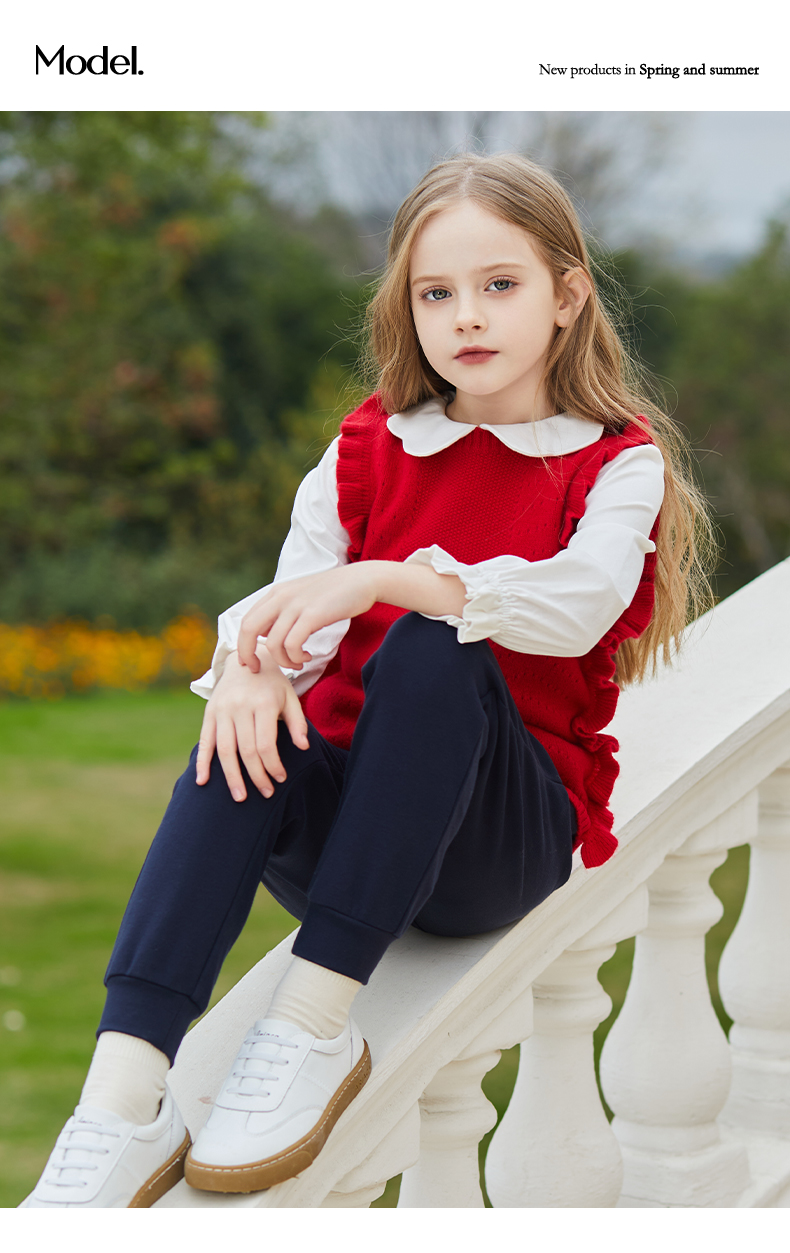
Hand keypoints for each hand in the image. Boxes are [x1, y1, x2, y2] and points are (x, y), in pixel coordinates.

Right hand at [196, 646, 308, 801]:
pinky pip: (204, 741)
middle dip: (256, 776)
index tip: (280, 779)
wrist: (246, 658)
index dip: (272, 766)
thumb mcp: (290, 697)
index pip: (266, 744)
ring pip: (224, 750)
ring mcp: (221, 710)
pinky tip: (202, 781)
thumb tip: (304, 747)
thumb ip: (298, 722)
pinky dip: (202, 762)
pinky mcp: (209, 713)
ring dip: (231, 777)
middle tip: (266, 794)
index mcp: (262, 704)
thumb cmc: (272, 683)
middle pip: (246, 751)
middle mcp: (239, 707)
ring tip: (240, 797)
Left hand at [237, 564, 379, 671]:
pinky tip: (308, 656)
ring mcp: (296, 605)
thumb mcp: (302, 597)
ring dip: (283, 660)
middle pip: (248, 629)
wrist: (362, 580)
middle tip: (258, 669)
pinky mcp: (312, 614)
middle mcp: (281, 597)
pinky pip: (292, 644)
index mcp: (276, 593)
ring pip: (273, 643)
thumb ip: (283, 612)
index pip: (246, 620)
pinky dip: (297, 656)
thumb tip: (267, 635)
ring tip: (298, 662)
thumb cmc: (335, 593)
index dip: (242, 644)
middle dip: (248, 654)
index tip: (249, 661)